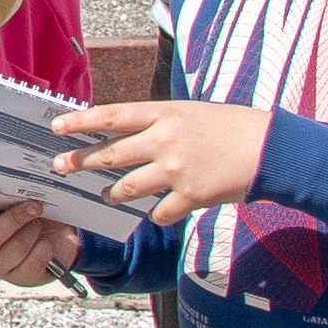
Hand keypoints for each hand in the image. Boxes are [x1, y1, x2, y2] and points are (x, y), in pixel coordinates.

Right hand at [0, 189, 81, 284]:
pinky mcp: (17, 278)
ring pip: (16, 248)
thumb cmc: (33, 214)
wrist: (55, 240)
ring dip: (34, 233)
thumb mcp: (23, 199)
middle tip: (36, 207)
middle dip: (14, 220)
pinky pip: (32, 263)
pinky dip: (45, 250)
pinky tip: (46, 245)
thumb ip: (16, 191)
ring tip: (40, 225)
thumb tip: (22, 178)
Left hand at [52, 97, 273, 216]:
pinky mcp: (191, 196)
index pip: (112, 115)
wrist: (270, 148)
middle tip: (60, 167)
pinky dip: (155, 213)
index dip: (80, 122)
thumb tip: (124, 137)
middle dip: (81, 161)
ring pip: (127, 187)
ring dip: (112, 194)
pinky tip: (157, 212)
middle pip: (110, 153)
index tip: (57, 127)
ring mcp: (176, 170)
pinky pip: (159, 212)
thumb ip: (158, 125)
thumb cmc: (230, 127)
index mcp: (165, 113)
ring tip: (105, 196)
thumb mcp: (190, 113)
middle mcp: (165, 140)